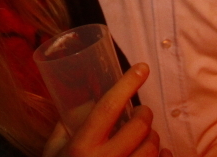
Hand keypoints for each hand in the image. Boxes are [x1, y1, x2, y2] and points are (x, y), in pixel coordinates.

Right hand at [43, 63, 172, 156]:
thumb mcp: (54, 150)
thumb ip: (66, 125)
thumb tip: (85, 98)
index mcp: (81, 147)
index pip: (108, 107)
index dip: (126, 84)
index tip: (141, 68)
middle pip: (138, 127)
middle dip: (144, 114)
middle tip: (141, 113)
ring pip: (152, 148)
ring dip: (153, 136)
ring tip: (146, 136)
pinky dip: (163, 156)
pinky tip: (159, 153)